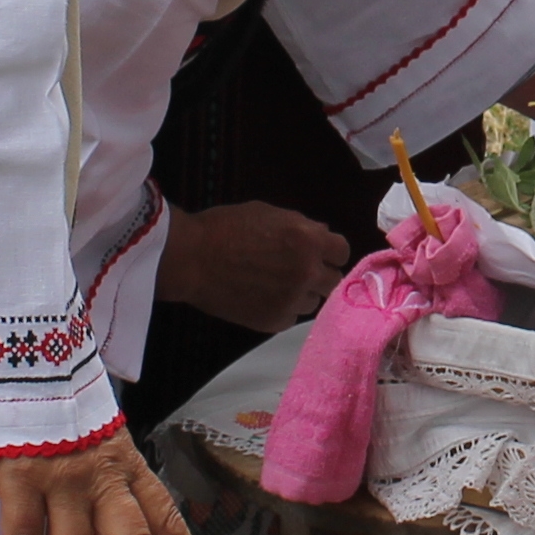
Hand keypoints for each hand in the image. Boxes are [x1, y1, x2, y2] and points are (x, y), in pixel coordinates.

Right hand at [159, 201, 350, 333]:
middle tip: (298, 270)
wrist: (192, 258)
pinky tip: (263, 297)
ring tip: (275, 284)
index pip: (342, 251)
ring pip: (313, 302)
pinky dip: (282, 309)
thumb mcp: (269, 213)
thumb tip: (322, 234)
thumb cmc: (226, 227)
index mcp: (308, 240)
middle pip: (333, 280)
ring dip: (301, 293)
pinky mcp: (275, 321)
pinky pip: (292, 317)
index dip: (330, 251)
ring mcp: (292, 300)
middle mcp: (307, 272)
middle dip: (319, 273)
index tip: (319, 253)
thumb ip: (301, 226)